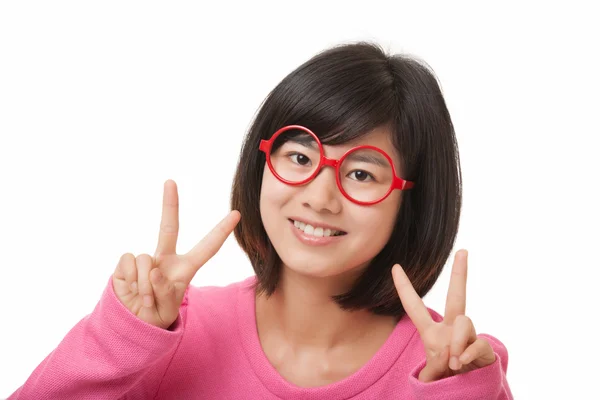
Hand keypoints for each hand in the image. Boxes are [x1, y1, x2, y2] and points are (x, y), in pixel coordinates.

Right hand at [112, 179, 240, 328]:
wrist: (133, 323)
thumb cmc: (157, 313)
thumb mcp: (168, 308)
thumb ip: (164, 290)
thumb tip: (153, 270)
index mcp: (185, 268)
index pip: (208, 248)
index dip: (221, 232)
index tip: (237, 214)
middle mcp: (166, 259)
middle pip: (169, 227)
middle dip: (169, 204)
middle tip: (170, 181)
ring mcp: (145, 259)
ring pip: (145, 261)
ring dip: (144, 286)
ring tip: (145, 299)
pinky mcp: (126, 263)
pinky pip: (129, 263)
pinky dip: (131, 281)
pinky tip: (132, 292)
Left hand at [391, 250, 495, 381]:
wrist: (467, 393)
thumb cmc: (445, 379)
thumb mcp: (432, 375)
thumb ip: (435, 365)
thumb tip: (450, 353)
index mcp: (431, 333)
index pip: (414, 306)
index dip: (404, 287)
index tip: (395, 266)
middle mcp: (451, 329)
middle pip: (457, 296)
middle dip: (460, 273)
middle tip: (463, 251)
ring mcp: (468, 337)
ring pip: (463, 323)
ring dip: (457, 342)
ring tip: (454, 362)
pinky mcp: (484, 349)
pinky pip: (476, 343)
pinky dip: (468, 354)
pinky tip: (462, 364)